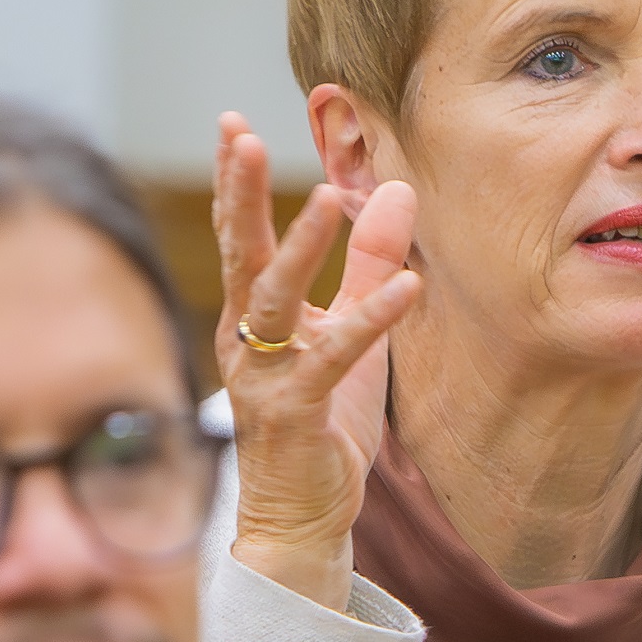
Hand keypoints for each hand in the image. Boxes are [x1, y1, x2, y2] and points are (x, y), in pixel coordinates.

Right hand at [210, 111, 425, 611]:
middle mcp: (246, 340)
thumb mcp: (351, 332)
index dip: (237, 184)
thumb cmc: (321, 424)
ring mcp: (264, 377)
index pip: (241, 238)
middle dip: (240, 195)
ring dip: (299, 249)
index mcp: (252, 318)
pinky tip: (408, 288)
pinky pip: (332, 358)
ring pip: (275, 301)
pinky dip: (371, 320)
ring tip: (325, 198)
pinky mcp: (295, 413)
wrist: (302, 516)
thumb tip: (393, 190)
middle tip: (239, 137)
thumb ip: (369, 264)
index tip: (233, 125)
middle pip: (240, 255)